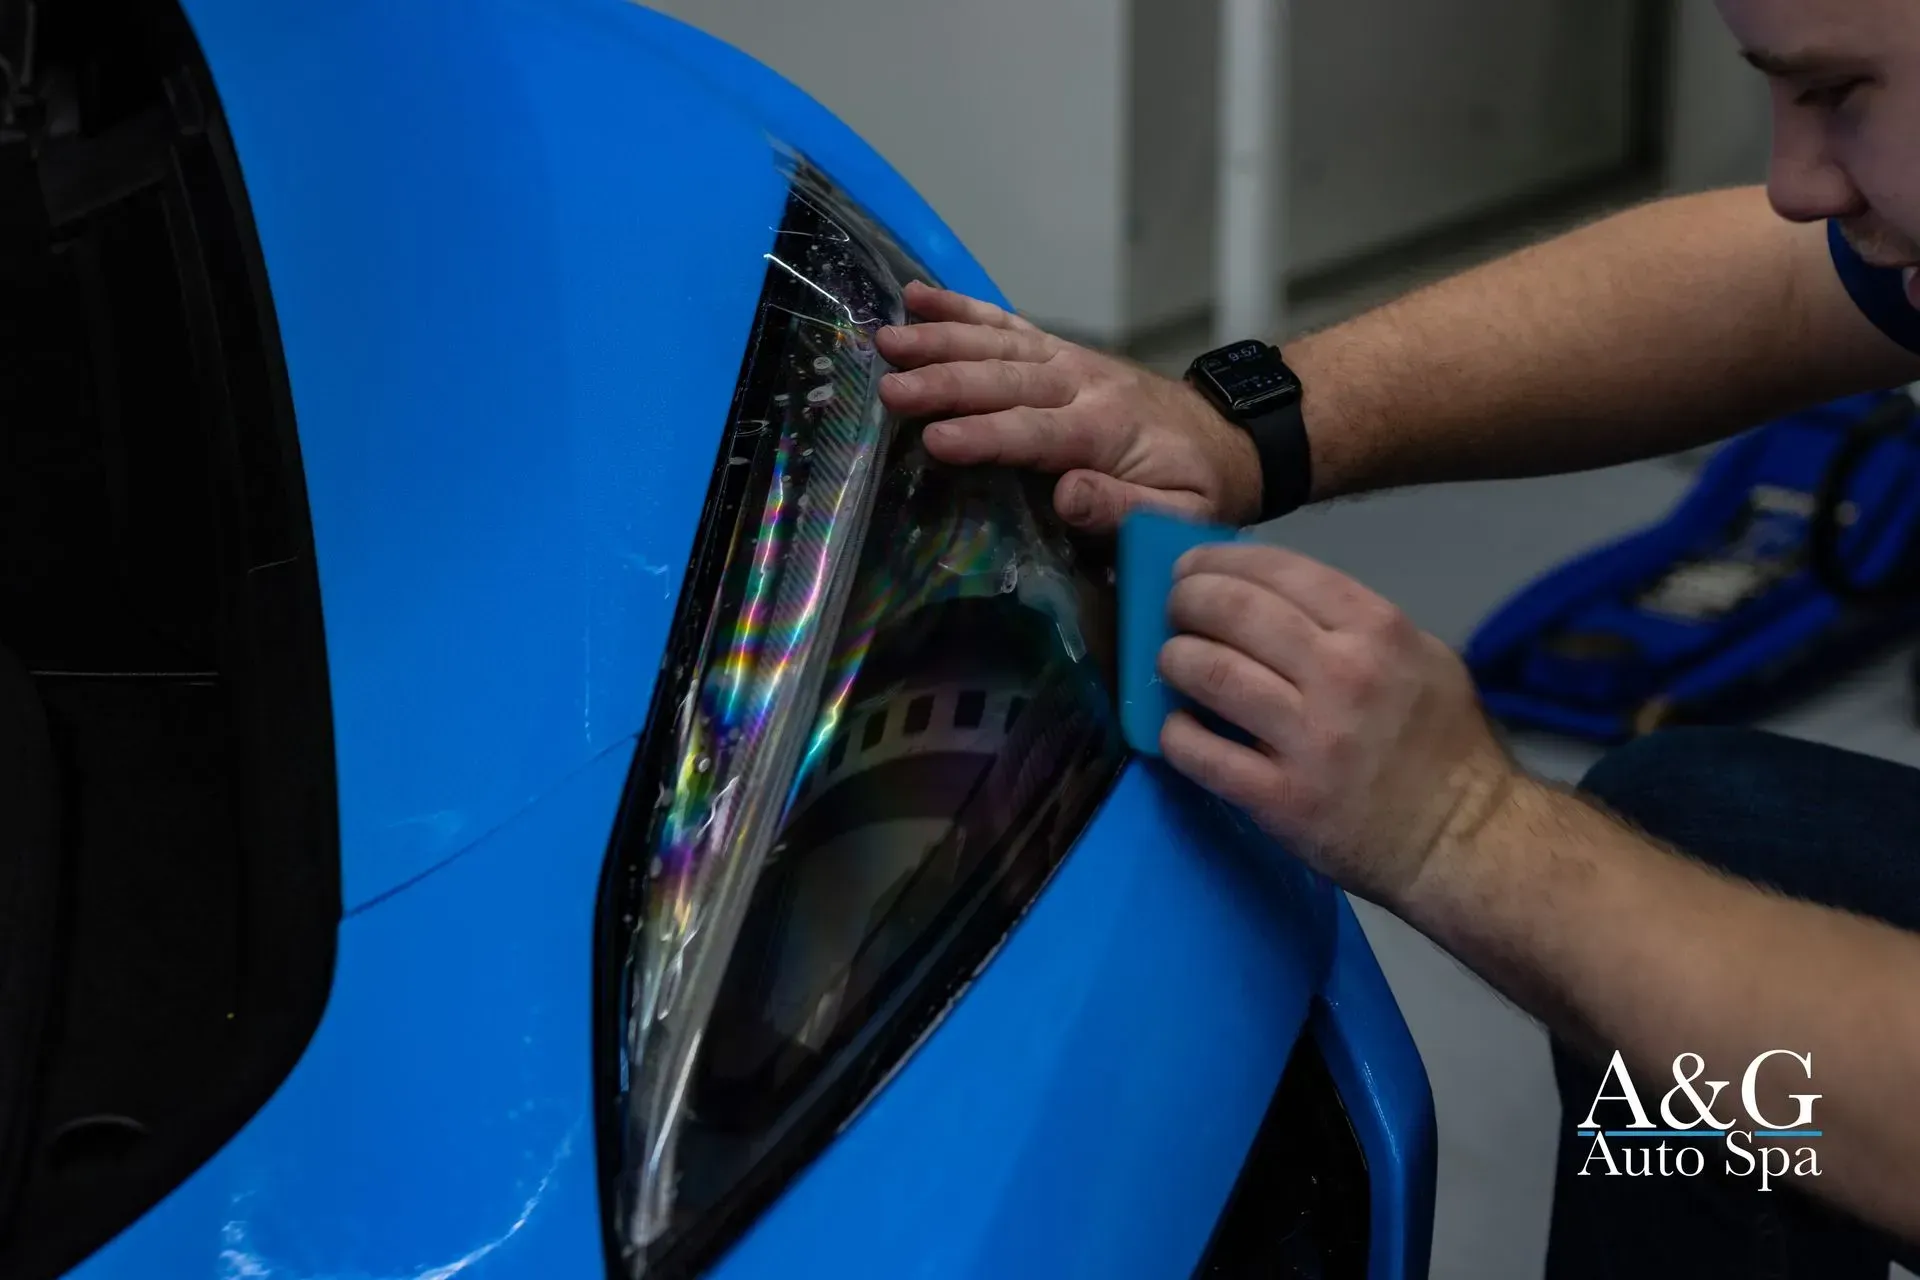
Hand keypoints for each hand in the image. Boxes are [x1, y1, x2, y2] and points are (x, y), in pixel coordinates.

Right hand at [874, 282, 1263, 532]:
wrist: (1230, 437)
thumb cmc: (1197, 487)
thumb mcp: (1180, 515)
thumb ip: (1124, 508)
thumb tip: (1065, 497)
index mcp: (1107, 430)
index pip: (1035, 432)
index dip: (985, 435)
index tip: (934, 440)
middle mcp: (1082, 383)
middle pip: (1005, 380)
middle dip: (945, 383)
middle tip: (889, 389)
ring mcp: (1069, 360)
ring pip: (998, 344)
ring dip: (941, 339)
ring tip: (887, 339)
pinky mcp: (1060, 350)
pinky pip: (1007, 324)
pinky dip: (962, 308)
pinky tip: (917, 296)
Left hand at [1156, 541, 1518, 909]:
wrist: (1460, 837)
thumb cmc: (1440, 742)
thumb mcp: (1419, 656)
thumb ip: (1349, 622)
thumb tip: (1264, 594)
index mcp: (1376, 630)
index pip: (1278, 569)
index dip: (1220, 560)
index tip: (1191, 567)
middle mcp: (1342, 674)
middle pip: (1233, 610)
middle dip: (1187, 600)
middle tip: (1173, 611)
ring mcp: (1310, 738)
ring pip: (1210, 672)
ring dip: (1173, 659)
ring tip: (1170, 662)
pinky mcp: (1281, 798)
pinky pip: (1201, 752)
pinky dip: (1175, 732)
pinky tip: (1176, 726)